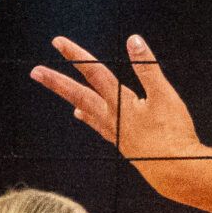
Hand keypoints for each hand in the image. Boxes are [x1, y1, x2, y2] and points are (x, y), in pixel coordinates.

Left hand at [31, 35, 210, 199]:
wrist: (175, 172)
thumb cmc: (172, 134)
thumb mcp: (164, 95)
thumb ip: (147, 67)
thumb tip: (133, 40)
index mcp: (120, 103)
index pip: (94, 72)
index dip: (76, 55)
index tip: (57, 43)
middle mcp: (111, 118)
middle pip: (79, 95)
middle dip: (57, 81)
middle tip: (36, 72)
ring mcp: (115, 133)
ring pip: (86, 111)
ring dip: (71, 98)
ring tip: (59, 90)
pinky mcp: (123, 144)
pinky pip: (98, 127)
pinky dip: (89, 118)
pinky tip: (87, 118)